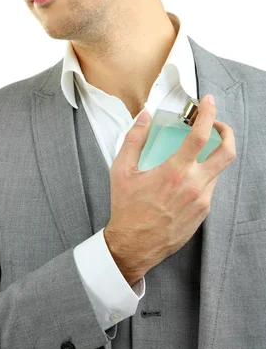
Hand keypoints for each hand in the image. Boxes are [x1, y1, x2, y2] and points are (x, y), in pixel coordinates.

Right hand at [104, 94, 236, 285]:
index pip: (201, 136)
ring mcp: (201, 202)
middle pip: (226, 152)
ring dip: (210, 156)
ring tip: (194, 153)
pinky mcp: (202, 214)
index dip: (208, 114)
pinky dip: (202, 176)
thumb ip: (134, 139)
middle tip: (216, 124)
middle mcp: (193, 186)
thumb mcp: (122, 170)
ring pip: (217, 171)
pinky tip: (185, 178)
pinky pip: (209, 188)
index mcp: (174, 172)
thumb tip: (143, 117)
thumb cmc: (126, 209)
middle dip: (226, 132)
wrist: (133, 246)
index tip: (208, 102)